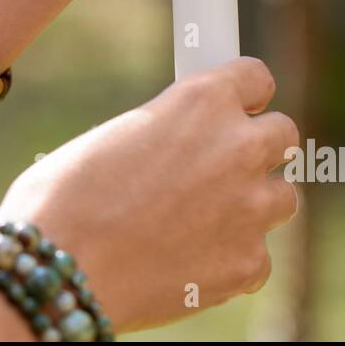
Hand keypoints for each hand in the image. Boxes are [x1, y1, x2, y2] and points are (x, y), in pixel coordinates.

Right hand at [0, 57, 299, 333]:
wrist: (59, 268)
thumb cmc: (64, 197)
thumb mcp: (116, 136)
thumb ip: (164, 133)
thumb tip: (177, 148)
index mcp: (201, 101)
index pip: (256, 77)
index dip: (244, 94)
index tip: (238, 106)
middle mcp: (237, 147)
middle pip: (284, 135)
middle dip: (257, 148)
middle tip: (221, 166)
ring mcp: (249, 208)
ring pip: (281, 198)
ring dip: (252, 204)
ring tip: (200, 220)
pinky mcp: (247, 263)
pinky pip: (258, 258)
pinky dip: (232, 260)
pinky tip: (189, 262)